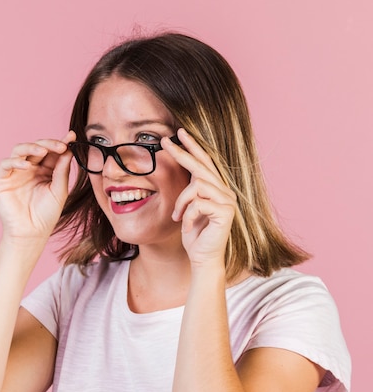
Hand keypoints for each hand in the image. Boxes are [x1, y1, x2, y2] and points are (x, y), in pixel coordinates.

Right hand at [0, 131, 75, 241]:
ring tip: (42, 151)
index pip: (52, 152)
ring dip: (32, 147)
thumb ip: (62, 170)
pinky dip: (15, 161)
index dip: (60, 143)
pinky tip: (26, 166)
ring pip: (20, 150)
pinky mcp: (3, 179)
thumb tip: (68, 150)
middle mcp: (30, 168)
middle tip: (60, 145)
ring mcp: (16, 172)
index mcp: (45, 170)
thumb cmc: (46, 214)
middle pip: (37, 147)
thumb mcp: (59, 190)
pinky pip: (6, 164)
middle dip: (49, 144)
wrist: (31, 233)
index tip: (71, 136)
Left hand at [165, 129, 236, 268]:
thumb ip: (188, 190)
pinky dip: (188, 215)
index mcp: (216, 188)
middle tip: (165, 142)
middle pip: (201, 167)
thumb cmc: (194, 235)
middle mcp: (225, 191)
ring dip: (181, 203)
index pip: (205, 162)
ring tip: (178, 217)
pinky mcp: (226, 212)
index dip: (193, 146)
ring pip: (196, 186)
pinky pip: (198, 203)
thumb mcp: (187, 208)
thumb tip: (177, 167)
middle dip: (182, 153)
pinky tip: (187, 227)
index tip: (179, 133)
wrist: (203, 258)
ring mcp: (227, 201)